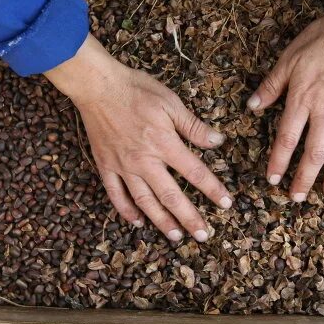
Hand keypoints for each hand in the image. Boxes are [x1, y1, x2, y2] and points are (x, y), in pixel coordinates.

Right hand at [44, 35, 231, 241]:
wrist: (98, 86)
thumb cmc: (136, 90)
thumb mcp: (171, 102)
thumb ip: (193, 126)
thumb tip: (217, 141)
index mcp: (164, 143)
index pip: (194, 172)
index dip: (212, 189)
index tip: (225, 204)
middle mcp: (144, 161)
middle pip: (171, 196)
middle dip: (189, 217)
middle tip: (203, 235)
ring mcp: (123, 166)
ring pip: (145, 201)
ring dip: (162, 221)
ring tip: (176, 236)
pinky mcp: (105, 165)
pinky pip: (116, 194)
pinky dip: (126, 210)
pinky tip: (137, 222)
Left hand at [247, 0, 323, 200]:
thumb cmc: (321, 39)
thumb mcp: (288, 59)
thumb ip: (271, 86)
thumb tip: (251, 107)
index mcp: (303, 99)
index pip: (287, 139)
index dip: (279, 162)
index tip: (273, 180)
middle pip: (315, 153)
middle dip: (305, 179)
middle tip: (297, 198)